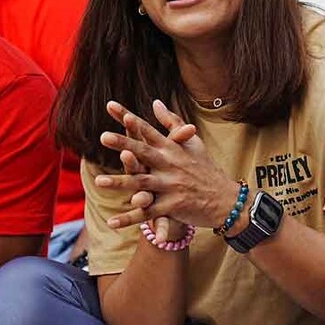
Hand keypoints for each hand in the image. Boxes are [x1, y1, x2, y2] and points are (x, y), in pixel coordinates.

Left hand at [95, 100, 240, 229]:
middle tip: (104, 136)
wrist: (225, 199)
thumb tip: (155, 102)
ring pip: (142, 183)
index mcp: (172, 148)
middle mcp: (171, 165)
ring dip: (120, 183)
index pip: (148, 129)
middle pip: (144, 152)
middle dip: (124, 144)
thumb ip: (172, 122)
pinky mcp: (173, 206)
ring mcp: (171, 186)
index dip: (129, 118)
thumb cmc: (205, 168)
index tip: (111, 106)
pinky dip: (129, 219)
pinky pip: (147, 213)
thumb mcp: (192, 142)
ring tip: (99, 181)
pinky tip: (111, 222)